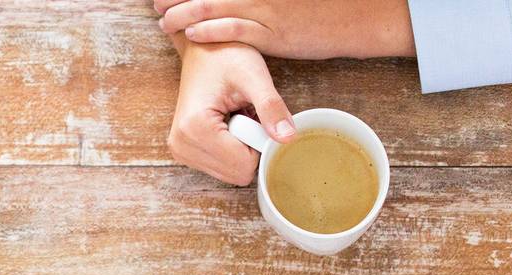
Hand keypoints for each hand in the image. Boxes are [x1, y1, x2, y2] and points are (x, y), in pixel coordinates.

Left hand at [156, 0, 416, 59]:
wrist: (355, 17)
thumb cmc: (319, 6)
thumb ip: (255, 1)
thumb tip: (230, 8)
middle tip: (156, 1)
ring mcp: (265, 7)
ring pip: (216, 6)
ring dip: (185, 12)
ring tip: (164, 19)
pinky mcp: (273, 31)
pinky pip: (236, 29)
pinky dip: (212, 29)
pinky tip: (192, 34)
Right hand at [169, 41, 294, 184]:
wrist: (202, 49)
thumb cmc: (225, 55)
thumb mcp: (253, 75)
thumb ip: (271, 107)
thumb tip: (287, 138)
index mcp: (195, 129)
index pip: (243, 166)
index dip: (258, 141)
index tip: (254, 114)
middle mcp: (182, 145)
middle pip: (236, 173)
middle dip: (249, 146)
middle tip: (245, 114)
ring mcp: (180, 151)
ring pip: (230, 173)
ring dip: (240, 148)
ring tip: (235, 116)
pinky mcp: (184, 152)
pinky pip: (221, 167)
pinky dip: (230, 149)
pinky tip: (226, 123)